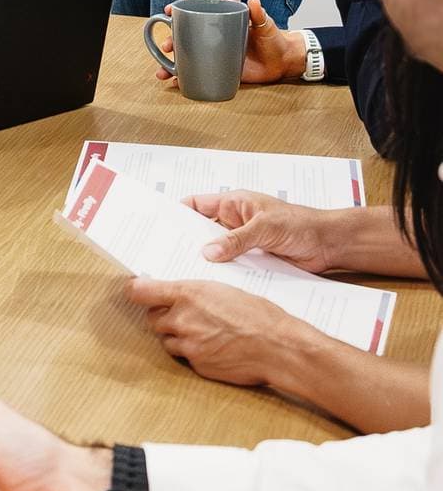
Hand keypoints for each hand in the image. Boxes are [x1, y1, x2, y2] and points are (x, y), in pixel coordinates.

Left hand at [125, 277, 301, 387]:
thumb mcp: (223, 290)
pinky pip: (185, 357)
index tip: (133, 290)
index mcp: (188, 294)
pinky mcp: (196, 365)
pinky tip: (215, 347)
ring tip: (205, 332)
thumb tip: (175, 296)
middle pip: (153, 319)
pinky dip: (194, 353)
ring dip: (178, 336)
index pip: (141, 292)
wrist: (278, 347)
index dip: (134, 291)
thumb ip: (193, 294)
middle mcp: (181, 320)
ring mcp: (187, 345)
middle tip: (183, 314)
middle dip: (164, 317)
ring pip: (167, 340)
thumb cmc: (257, 314)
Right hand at [154, 0, 305, 86]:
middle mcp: (214, 41)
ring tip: (161, 73)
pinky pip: (199, 75)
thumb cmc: (273, 39)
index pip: (196, 18)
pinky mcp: (220, 71)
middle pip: (186, 41)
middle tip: (165, 48)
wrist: (283, 61)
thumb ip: (258, 14)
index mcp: (221, 26)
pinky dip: (186, 80)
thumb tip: (253, 0)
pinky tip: (176, 83)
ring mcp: (216, 57)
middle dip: (171, 45)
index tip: (167, 12)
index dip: (180, 16)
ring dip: (172, 66)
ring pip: (188, 60)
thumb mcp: (265, 25)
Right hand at [183, 188, 333, 271]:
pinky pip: (232, 267)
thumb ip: (236, 240)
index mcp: (233, 204)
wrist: (328, 244)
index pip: (196, 204)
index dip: (177, 213)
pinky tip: (214, 286)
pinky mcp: (252, 261)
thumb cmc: (301, 223)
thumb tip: (208, 251)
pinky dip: (224, 275)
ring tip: (186, 274)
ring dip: (207, 262)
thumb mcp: (265, 227)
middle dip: (187, 242)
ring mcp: (242, 243)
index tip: (161, 226)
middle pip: (202, 232)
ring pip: (216, 252)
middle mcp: (234, 223)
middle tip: (168, 257)